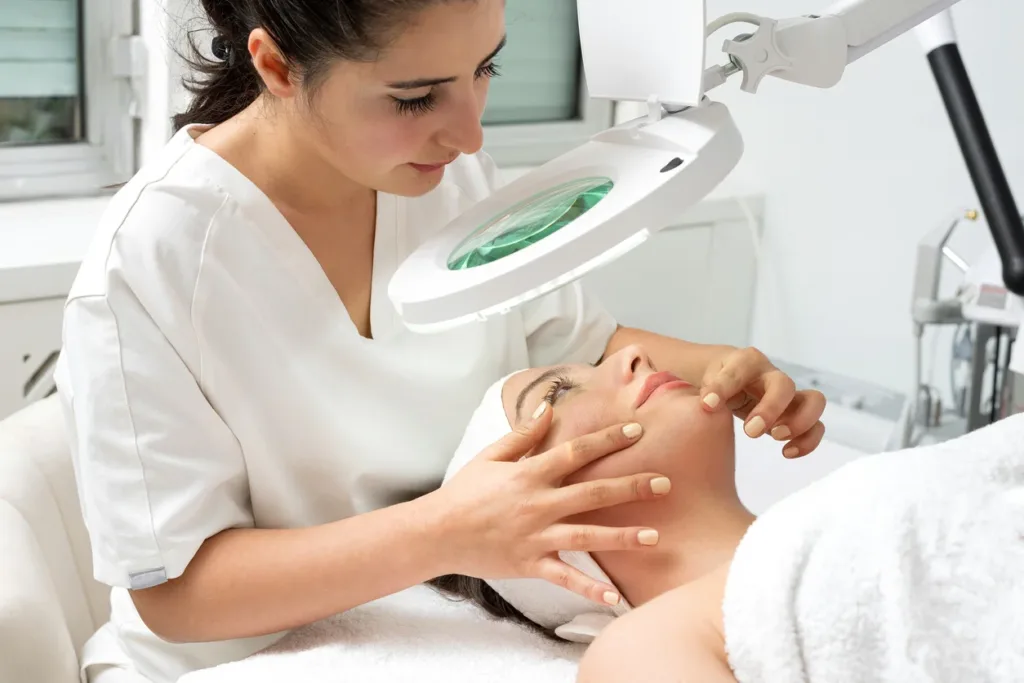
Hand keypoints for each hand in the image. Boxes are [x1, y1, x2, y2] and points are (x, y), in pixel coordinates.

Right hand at [428, 404, 669, 606]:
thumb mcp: (490, 456)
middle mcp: (538, 504)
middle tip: (665, 483)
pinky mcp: (530, 564)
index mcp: (529, 473)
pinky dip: (589, 588)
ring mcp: (536, 536)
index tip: (636, 430)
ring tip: (655, 536)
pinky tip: (615, 597)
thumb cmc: (463, 492)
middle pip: (593, 493)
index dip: (607, 440)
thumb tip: (550, 408)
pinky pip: (564, 577)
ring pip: (587, 536)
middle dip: (631, 487)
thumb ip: (523, 434)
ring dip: (623, 536)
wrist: (437, 533)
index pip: (576, 452)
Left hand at [699, 347, 825, 457]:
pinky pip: (816, 425)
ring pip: (814, 401)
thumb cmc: (716, 376)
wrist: (728, 377)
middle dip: (771, 409)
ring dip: (799, 422)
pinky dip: (808, 440)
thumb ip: (707, 388)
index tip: (707, 406)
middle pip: (785, 385)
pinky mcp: (795, 412)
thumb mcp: (706, 377)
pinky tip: (787, 452)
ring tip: (775, 437)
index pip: (738, 370)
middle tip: (750, 431)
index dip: (723, 387)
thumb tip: (708, 405)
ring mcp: (788, 394)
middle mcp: (772, 375)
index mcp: (747, 361)